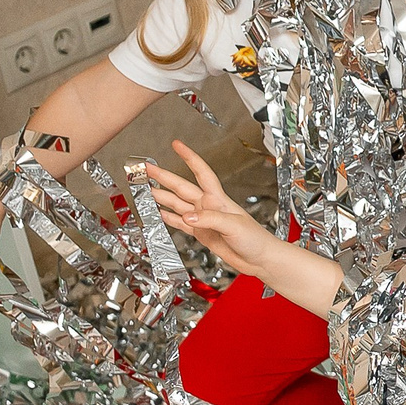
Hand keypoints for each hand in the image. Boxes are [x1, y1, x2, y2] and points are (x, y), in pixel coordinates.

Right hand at [140, 141, 276, 276]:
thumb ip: (209, 219)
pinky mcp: (201, 233)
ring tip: (145, 190)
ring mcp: (203, 219)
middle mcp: (208, 206)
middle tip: (146, 168)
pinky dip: (168, 217)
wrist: (260, 259)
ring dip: (161, 197)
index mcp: (218, 199)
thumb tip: (187, 217)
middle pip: (181, 187)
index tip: (177, 145)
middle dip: (163, 177)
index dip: (189, 158)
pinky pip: (179, 223)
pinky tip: (158, 213)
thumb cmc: (255, 239)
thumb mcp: (233, 225)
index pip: (201, 172)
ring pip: (177, 204)